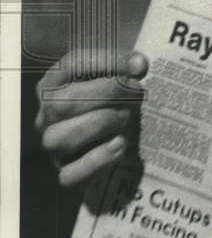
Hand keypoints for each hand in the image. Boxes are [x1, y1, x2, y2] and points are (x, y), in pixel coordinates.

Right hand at [35, 49, 148, 186]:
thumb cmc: (116, 102)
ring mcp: (53, 147)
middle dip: (105, 94)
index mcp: (55, 84)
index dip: (105, 62)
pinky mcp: (66, 174)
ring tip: (127, 116)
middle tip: (136, 91)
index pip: (70, 66)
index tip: (137, 64)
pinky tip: (120, 144)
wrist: (120, 142)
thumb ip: (129, 67)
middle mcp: (47, 116)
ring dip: (99, 123)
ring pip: (59, 139)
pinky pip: (71, 174)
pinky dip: (97, 159)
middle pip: (59, 104)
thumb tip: (138, 64)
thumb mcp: (119, 79)